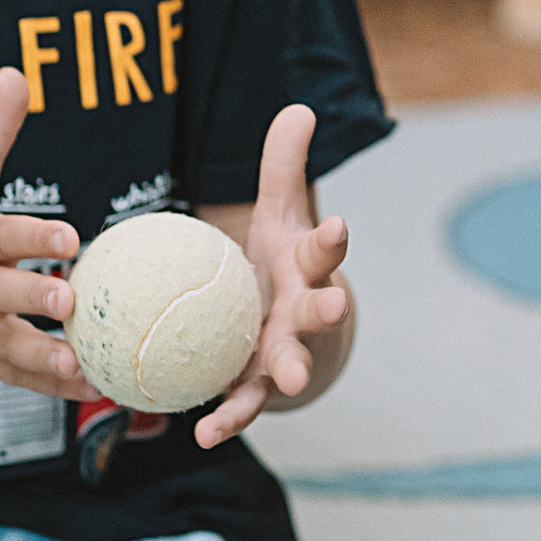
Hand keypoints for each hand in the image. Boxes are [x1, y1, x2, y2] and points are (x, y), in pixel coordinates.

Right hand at [0, 66, 91, 399]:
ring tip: (83, 363)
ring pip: (10, 345)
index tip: (70, 237)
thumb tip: (16, 72)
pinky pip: (18, 376)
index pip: (5, 235)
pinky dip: (52, 386)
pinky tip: (96, 387)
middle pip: (1, 294)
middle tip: (70, 302)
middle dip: (34, 300)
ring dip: (45, 356)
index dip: (36, 237)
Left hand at [196, 105, 351, 448]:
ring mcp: (283, 353)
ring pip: (287, 362)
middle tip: (335, 306)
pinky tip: (201, 431)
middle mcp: (303, 314)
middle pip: (317, 310)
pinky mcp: (255, 385)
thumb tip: (298, 108)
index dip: (333, 239)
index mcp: (307, 269)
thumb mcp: (278, 215)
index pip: (323, 250)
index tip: (340, 224)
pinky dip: (226, 419)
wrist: (284, 329)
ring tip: (286, 381)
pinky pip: (239, 404)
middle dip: (328, 309)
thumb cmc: (277, 265)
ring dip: (287, 372)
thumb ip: (283, 167)